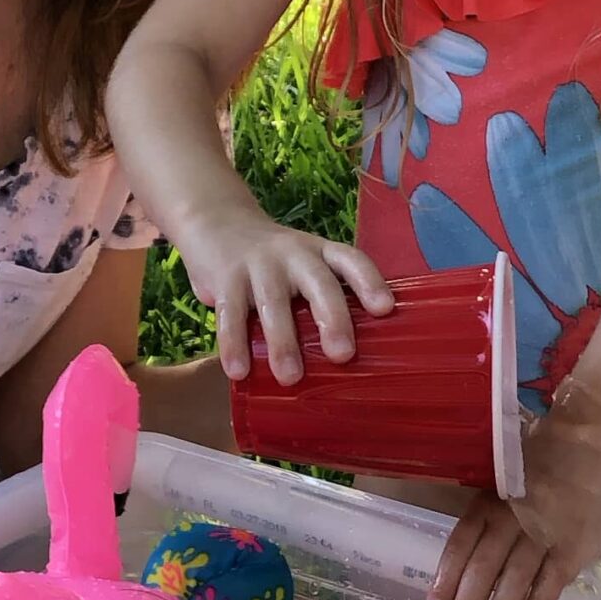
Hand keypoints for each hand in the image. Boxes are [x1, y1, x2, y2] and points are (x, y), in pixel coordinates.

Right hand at [180, 215, 390, 383]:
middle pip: (319, 283)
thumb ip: (321, 299)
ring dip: (283, 341)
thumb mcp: (302, 265)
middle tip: (343, 355)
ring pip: (274, 302)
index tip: (385, 308)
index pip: (351, 261)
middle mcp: (294, 254)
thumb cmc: (272, 262)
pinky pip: (231, 313)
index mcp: (320, 252)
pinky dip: (234, 343)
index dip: (370, 282)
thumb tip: (349, 361)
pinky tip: (239, 371)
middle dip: (333, 318)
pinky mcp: (226, 278)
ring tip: (290, 377)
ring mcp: (258, 264)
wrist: (215, 222)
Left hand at [427, 384, 600, 599]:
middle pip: (484, 568)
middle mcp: (514, 516)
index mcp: (493, 499)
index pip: (461, 543)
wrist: (598, 435)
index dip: (446, 578)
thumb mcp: (510, 476)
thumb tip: (470, 554)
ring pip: (515, 579)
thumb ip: (493, 511)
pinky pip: (552, 581)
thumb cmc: (550, 456)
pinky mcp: (576, 544)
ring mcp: (546, 531)